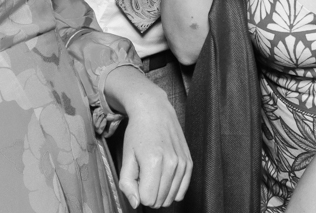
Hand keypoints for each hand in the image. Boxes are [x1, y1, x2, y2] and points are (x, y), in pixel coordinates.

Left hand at [110, 70, 192, 207]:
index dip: (138, 193)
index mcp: (153, 162)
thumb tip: (136, 203)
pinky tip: (165, 178)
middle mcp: (172, 163)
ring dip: (161, 192)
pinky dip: (173, 190)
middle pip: (160, 200)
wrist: (154, 111)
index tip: (136, 179)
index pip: (147, 199)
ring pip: (172, 198)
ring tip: (154, 174)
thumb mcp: (126, 157)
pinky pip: (183, 190)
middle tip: (144, 175)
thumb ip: (127, 183)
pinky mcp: (189, 162)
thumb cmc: (138, 132)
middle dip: (149, 194)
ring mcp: (183, 162)